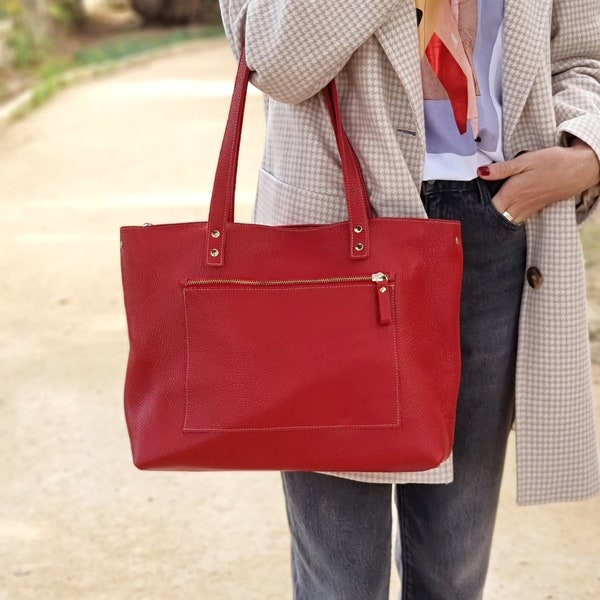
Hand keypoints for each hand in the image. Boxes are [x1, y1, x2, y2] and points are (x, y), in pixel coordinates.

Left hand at [477, 140, 599, 222]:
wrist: (579, 169)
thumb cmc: (552, 162)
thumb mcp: (525, 160)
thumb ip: (502, 169)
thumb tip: (480, 173)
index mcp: (513, 193)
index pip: (489, 209)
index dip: (477, 210)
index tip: (467, 207)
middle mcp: (518, 205)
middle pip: (495, 218)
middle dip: (483, 217)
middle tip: (470, 215)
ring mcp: (527, 210)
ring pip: (506, 221)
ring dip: (495, 219)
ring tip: (483, 215)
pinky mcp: (534, 210)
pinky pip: (516, 219)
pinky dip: (507, 218)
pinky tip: (502, 212)